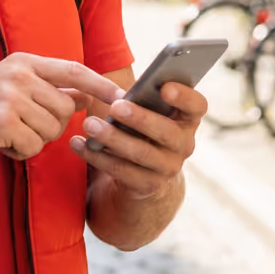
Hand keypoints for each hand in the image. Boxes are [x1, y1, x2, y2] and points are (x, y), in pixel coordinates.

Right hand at [0, 53, 118, 164]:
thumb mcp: (7, 87)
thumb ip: (43, 88)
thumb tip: (82, 96)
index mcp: (21, 62)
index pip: (73, 69)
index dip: (101, 84)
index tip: (123, 97)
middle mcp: (18, 74)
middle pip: (64, 108)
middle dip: (50, 127)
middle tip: (19, 128)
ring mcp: (9, 97)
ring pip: (51, 130)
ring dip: (32, 141)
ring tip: (5, 134)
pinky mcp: (2, 122)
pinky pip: (33, 146)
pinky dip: (19, 152)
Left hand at [70, 81, 206, 198]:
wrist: (140, 180)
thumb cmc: (138, 132)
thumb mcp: (144, 114)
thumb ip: (140, 99)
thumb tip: (118, 90)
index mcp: (185, 120)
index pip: (197, 106)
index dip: (184, 96)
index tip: (164, 87)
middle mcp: (183, 145)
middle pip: (166, 131)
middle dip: (140, 118)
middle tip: (116, 107)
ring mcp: (168, 168)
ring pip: (141, 152)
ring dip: (113, 137)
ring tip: (89, 124)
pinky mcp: (147, 186)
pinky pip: (121, 170)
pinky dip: (97, 156)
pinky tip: (77, 144)